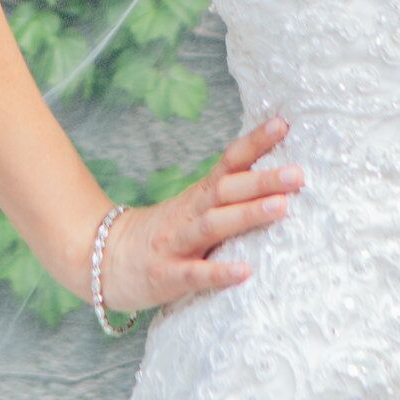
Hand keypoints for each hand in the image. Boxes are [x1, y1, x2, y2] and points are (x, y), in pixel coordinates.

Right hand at [96, 115, 301, 314]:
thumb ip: (226, 198)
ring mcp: (175, 244)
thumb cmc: (162, 235)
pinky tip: (244, 272)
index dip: (254, 143)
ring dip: (246, 215)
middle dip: (263, 181)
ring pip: (212, 225)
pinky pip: (194, 273)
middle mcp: (188, 214)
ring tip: (281, 207)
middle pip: (226, 191)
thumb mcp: (192, 209)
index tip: (283, 124)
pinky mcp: (166, 276)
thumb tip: (278, 182)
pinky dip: (219, 272)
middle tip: (298, 173)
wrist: (102, 259)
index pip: (229, 162)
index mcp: (198, 196)